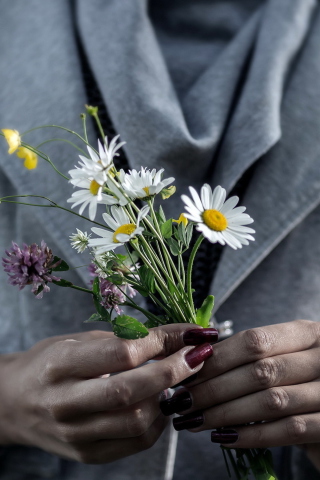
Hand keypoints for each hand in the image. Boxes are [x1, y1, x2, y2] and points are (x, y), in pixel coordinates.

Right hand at [0, 325, 212, 463]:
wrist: (13, 402)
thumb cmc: (50, 363)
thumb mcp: (78, 340)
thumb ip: (124, 340)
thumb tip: (177, 337)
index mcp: (60, 365)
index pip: (121, 353)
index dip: (162, 342)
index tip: (191, 333)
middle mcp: (65, 403)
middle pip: (132, 391)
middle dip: (175, 371)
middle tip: (198, 356)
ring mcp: (75, 434)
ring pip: (138, 421)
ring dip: (168, 398)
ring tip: (176, 379)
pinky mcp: (87, 454)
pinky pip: (135, 443)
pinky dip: (158, 423)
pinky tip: (161, 404)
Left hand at [160, 320, 319, 458]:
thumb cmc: (304, 376)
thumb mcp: (288, 353)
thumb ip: (256, 353)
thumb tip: (199, 356)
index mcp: (307, 333)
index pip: (255, 340)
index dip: (218, 357)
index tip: (186, 372)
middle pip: (259, 371)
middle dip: (214, 388)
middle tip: (182, 401)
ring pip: (270, 402)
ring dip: (225, 413)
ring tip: (194, 421)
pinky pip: (288, 432)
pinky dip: (252, 435)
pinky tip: (224, 438)